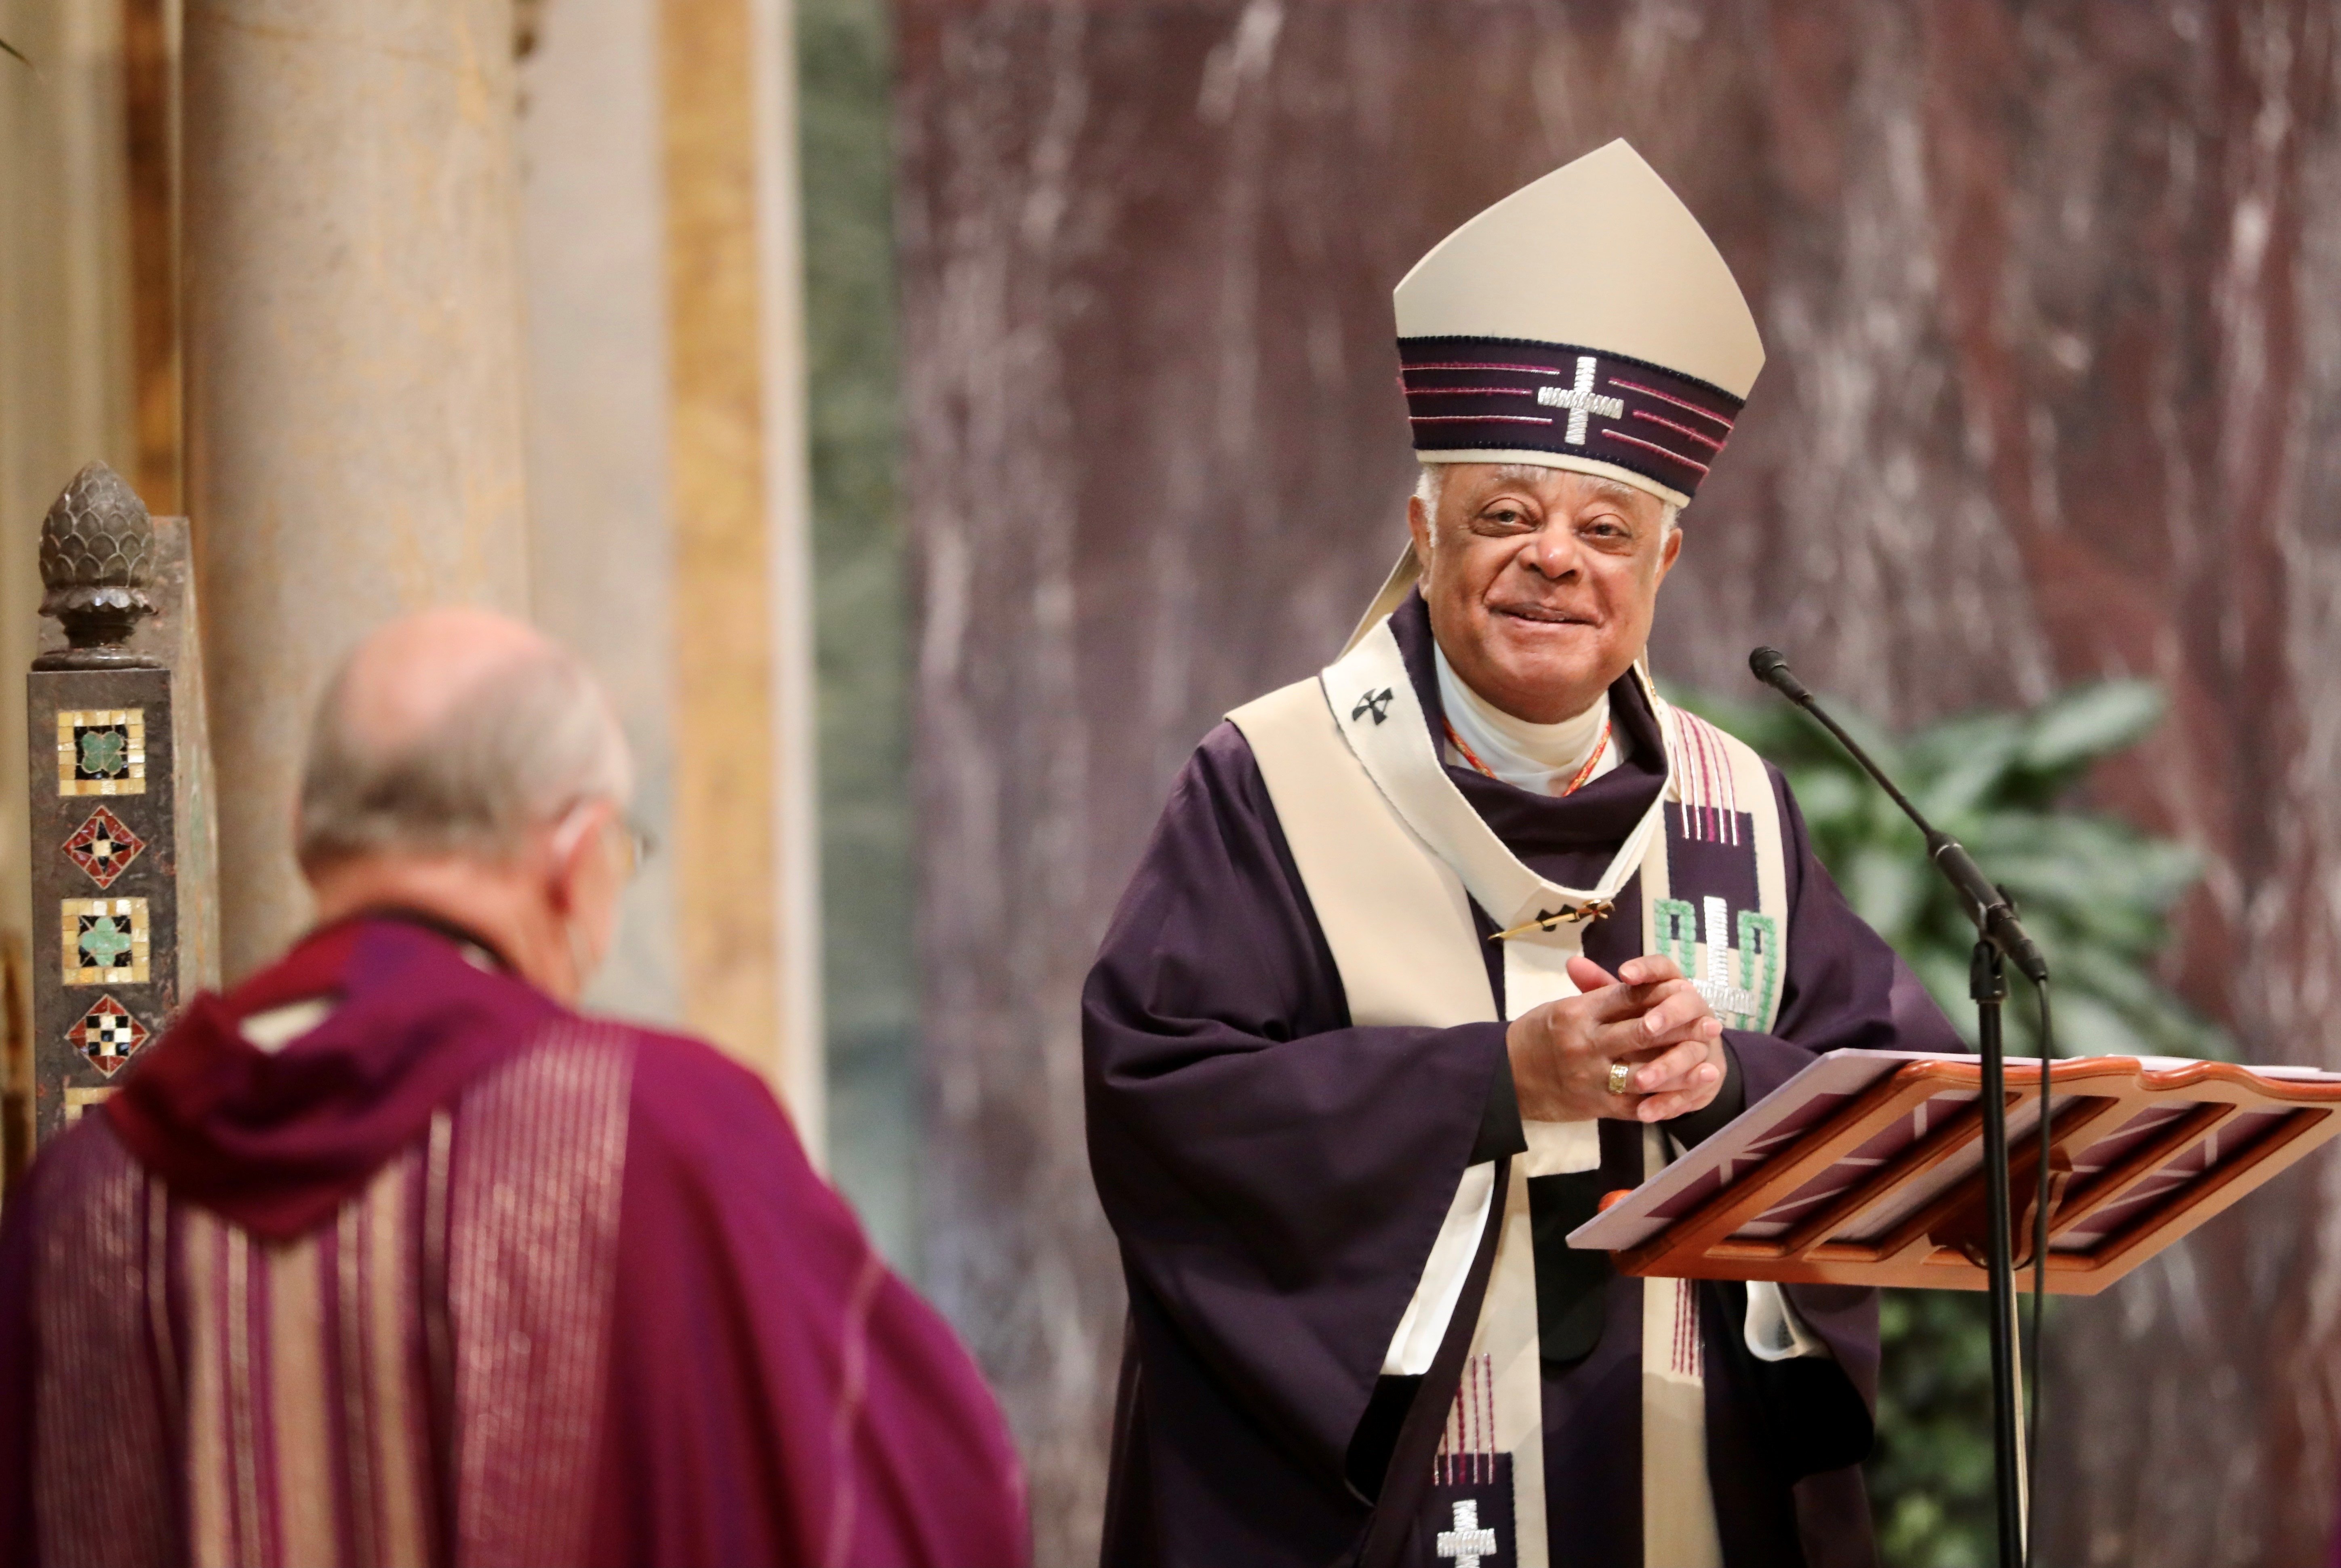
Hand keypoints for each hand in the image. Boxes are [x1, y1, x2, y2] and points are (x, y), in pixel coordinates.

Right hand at [1504, 953, 1726, 1123]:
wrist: (1505, 1079)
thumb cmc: (1535, 1038)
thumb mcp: (1560, 1008)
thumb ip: (1596, 993)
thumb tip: (1634, 976)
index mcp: (1576, 1013)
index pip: (1626, 997)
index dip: (1661, 993)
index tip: (1688, 989)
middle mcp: (1585, 1043)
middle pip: (1642, 1030)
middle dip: (1681, 1027)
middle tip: (1712, 1022)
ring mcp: (1591, 1077)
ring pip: (1645, 1072)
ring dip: (1681, 1069)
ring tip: (1710, 1065)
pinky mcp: (1595, 1105)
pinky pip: (1635, 1105)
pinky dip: (1663, 1102)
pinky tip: (1686, 1098)